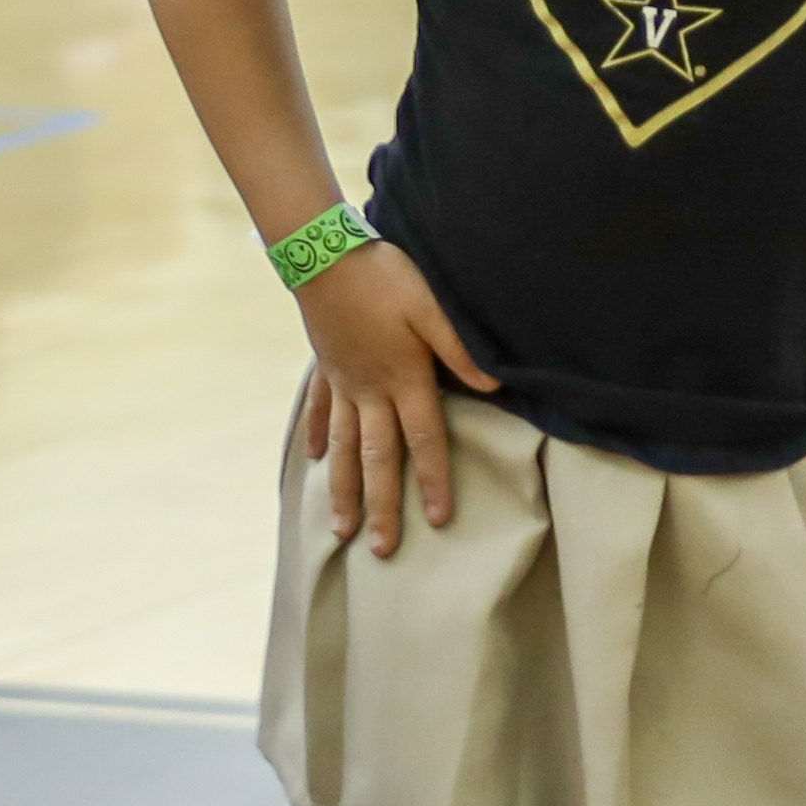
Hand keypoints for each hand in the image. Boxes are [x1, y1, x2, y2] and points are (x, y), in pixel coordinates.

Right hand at [293, 241, 489, 556]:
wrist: (324, 255)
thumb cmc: (384, 276)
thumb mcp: (431, 307)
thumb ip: (460, 349)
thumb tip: (494, 387)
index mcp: (403, 379)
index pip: (423, 440)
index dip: (433, 480)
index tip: (438, 519)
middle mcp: (369, 391)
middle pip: (376, 459)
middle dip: (382, 507)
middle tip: (382, 551)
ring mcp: (342, 383)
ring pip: (341, 448)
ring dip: (342, 490)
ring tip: (342, 528)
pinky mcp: (324, 368)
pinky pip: (317, 410)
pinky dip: (314, 436)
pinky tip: (310, 460)